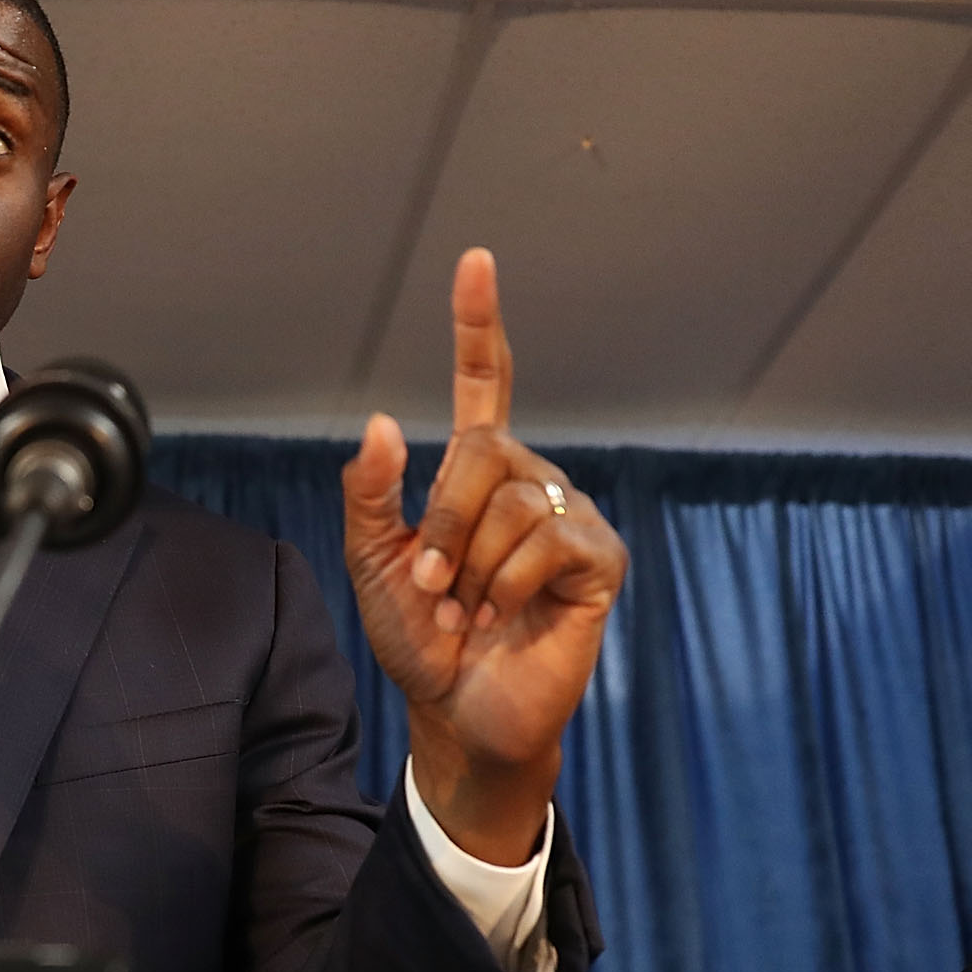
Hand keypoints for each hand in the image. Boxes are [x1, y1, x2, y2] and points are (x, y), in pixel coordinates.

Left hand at [342, 247, 627, 863]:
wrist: (457, 710)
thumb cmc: (418, 637)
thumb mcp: (372, 563)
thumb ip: (372, 495)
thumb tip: (386, 421)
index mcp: (477, 472)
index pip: (483, 381)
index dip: (478, 324)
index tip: (474, 261)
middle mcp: (529, 481)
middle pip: (484, 452)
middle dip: (442, 525)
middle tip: (430, 586)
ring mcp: (570, 516)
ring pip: (512, 504)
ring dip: (469, 568)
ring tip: (467, 610)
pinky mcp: (599, 561)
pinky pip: (547, 543)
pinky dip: (506, 588)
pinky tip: (503, 618)